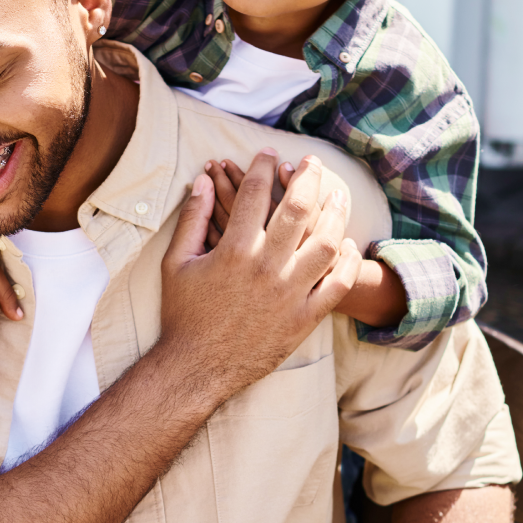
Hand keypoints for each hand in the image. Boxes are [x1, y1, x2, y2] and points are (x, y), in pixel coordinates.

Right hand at [158, 149, 361, 406]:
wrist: (197, 368)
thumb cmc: (184, 314)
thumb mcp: (177, 262)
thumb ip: (193, 218)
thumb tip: (203, 181)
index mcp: (234, 250)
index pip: (256, 194)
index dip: (264, 167)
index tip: (270, 154)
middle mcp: (266, 268)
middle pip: (299, 209)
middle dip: (309, 178)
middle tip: (314, 163)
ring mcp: (290, 294)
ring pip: (326, 243)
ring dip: (336, 214)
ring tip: (338, 196)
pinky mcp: (305, 318)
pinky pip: (337, 285)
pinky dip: (346, 262)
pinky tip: (346, 244)